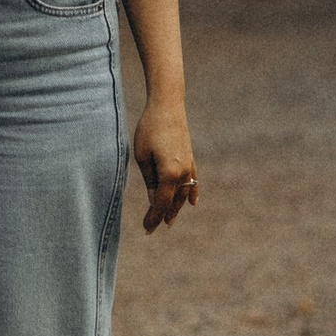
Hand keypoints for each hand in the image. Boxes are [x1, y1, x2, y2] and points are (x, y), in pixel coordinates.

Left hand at [133, 96, 196, 233]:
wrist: (167, 106)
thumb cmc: (149, 129)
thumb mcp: (142, 156)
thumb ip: (150, 181)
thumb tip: (155, 200)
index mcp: (169, 174)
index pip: (161, 203)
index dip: (153, 217)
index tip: (146, 230)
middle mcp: (183, 173)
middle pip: (173, 202)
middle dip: (162, 216)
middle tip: (151, 229)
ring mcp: (189, 166)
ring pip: (184, 194)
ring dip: (176, 207)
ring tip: (168, 220)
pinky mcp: (190, 158)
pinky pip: (193, 181)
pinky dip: (192, 193)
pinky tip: (192, 203)